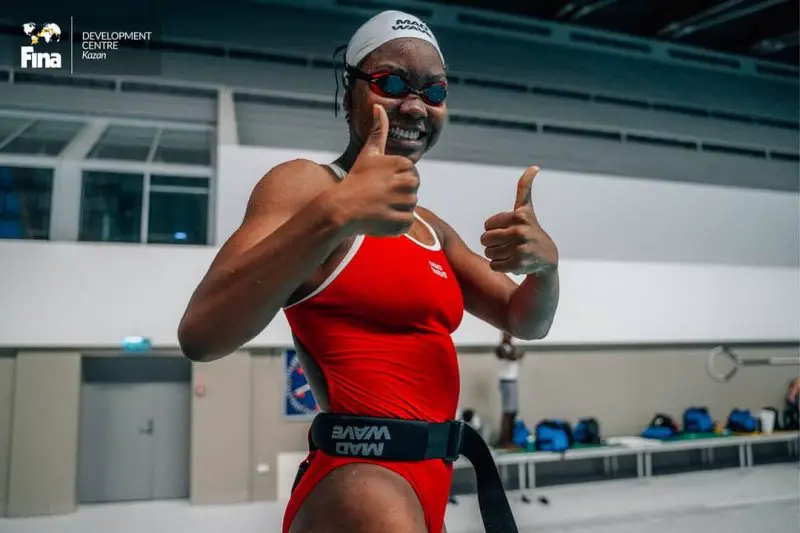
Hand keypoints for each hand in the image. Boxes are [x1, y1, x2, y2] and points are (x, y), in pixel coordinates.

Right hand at [332, 105, 418, 236]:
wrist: (342, 208)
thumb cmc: (355, 179)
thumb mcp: (369, 153)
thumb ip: (378, 131)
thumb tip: (379, 106)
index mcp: (405, 165)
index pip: (410, 175)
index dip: (394, 181)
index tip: (379, 183)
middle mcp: (409, 183)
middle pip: (412, 191)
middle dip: (397, 195)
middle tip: (378, 196)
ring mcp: (407, 204)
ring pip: (409, 207)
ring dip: (396, 209)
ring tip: (378, 207)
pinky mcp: (404, 222)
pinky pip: (406, 223)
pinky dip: (395, 224)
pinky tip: (380, 218)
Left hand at [480, 166, 557, 274]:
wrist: (547, 258)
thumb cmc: (530, 230)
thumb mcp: (526, 209)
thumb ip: (525, 188)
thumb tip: (534, 167)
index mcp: (519, 215)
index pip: (486, 225)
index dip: (494, 229)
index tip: (508, 230)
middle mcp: (521, 230)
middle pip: (485, 239)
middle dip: (493, 244)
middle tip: (508, 244)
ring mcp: (520, 248)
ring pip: (489, 253)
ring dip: (497, 255)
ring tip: (512, 252)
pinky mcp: (519, 264)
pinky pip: (494, 265)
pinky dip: (500, 266)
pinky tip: (514, 262)